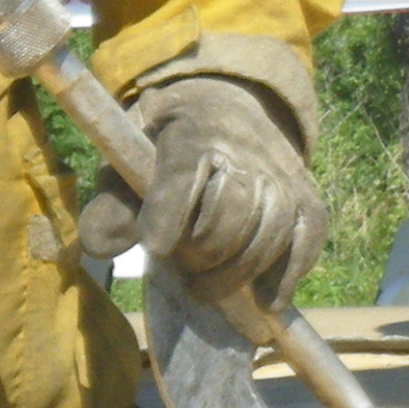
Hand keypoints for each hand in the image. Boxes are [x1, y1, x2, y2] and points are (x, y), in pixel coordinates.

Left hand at [76, 75, 328, 309]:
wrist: (225, 109)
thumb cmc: (165, 144)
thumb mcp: (127, 158)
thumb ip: (112, 202)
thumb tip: (100, 246)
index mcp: (193, 129)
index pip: (187, 168)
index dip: (170, 210)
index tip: (155, 247)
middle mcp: (247, 147)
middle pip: (231, 213)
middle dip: (200, 252)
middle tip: (180, 264)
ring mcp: (283, 174)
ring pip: (269, 235)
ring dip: (235, 276)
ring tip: (203, 288)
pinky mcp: (307, 199)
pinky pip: (306, 242)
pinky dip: (286, 277)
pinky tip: (263, 299)